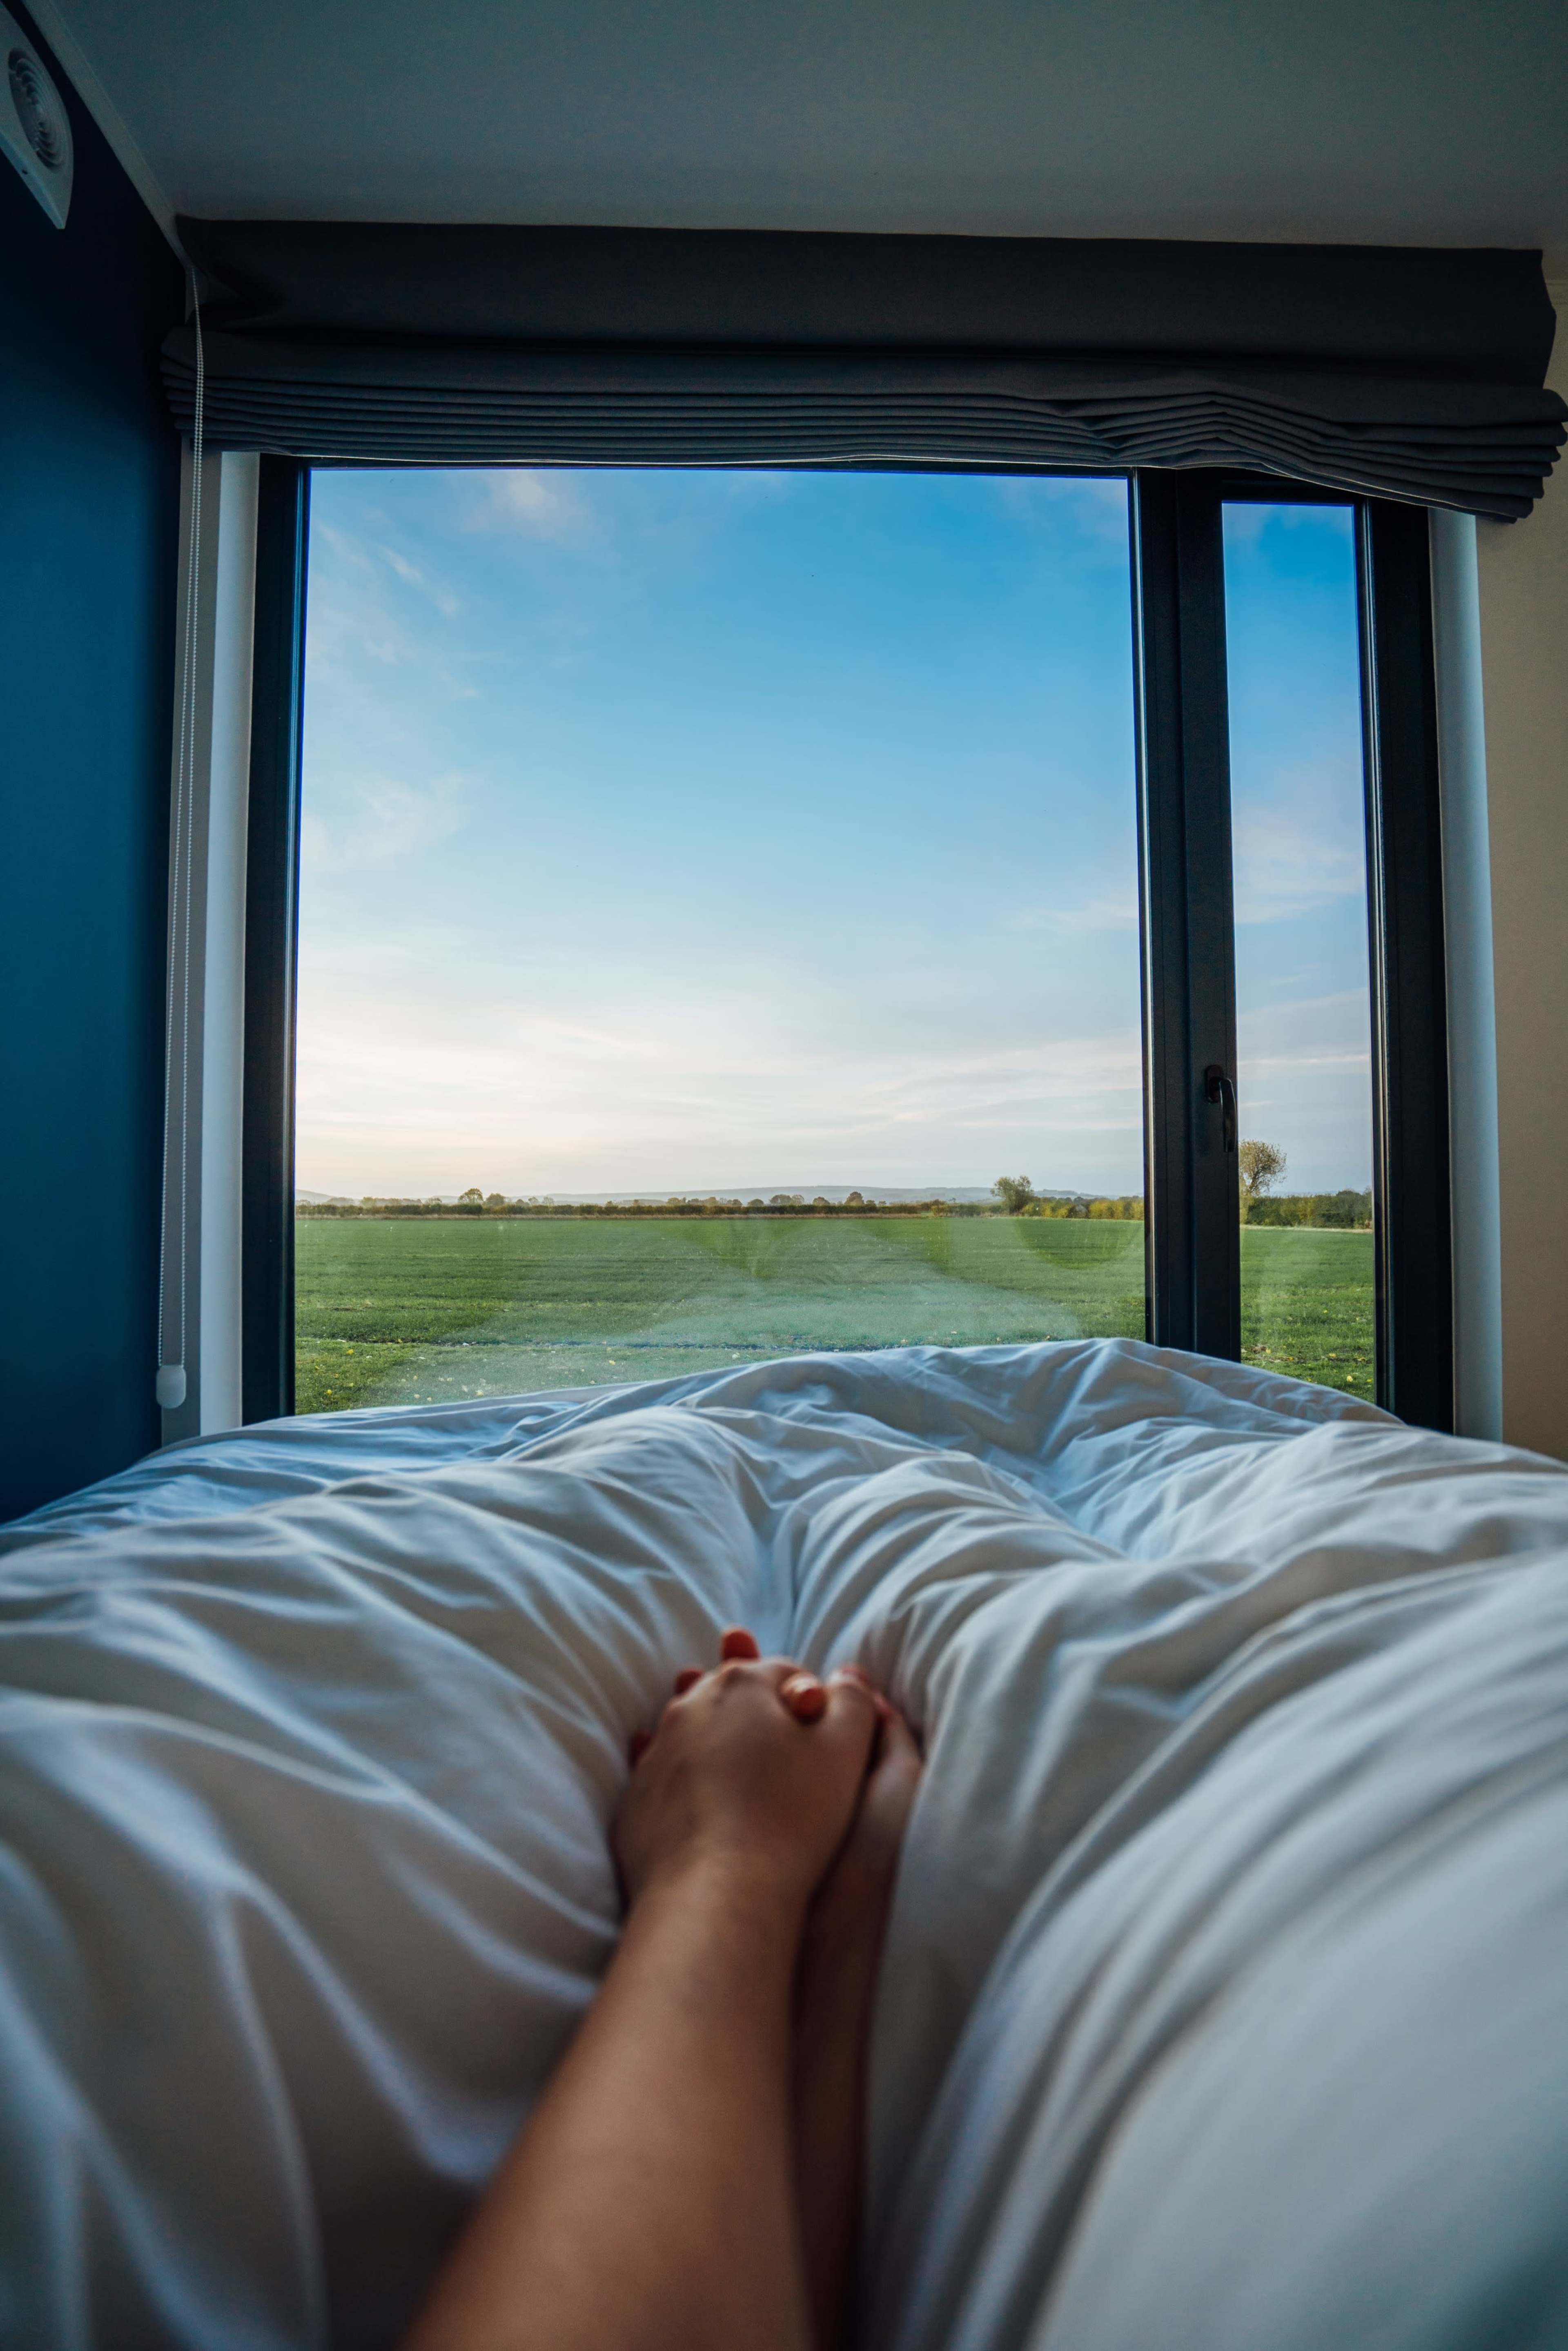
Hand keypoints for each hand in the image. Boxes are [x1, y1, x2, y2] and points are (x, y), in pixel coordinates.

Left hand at [614, 1629, 880, 1917]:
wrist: (717, 1895)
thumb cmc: (791, 1817)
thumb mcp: (845, 1747)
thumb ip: (853, 1699)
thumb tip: (846, 1677)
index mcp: (740, 1683)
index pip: (784, 1673)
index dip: (813, 1704)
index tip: (826, 1742)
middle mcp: (688, 1708)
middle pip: (736, 1702)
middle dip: (764, 1724)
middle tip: (791, 1767)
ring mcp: (655, 1755)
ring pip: (699, 1741)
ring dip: (725, 1756)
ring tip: (754, 1795)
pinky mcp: (636, 1802)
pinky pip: (669, 1785)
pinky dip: (692, 1794)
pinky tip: (713, 1820)